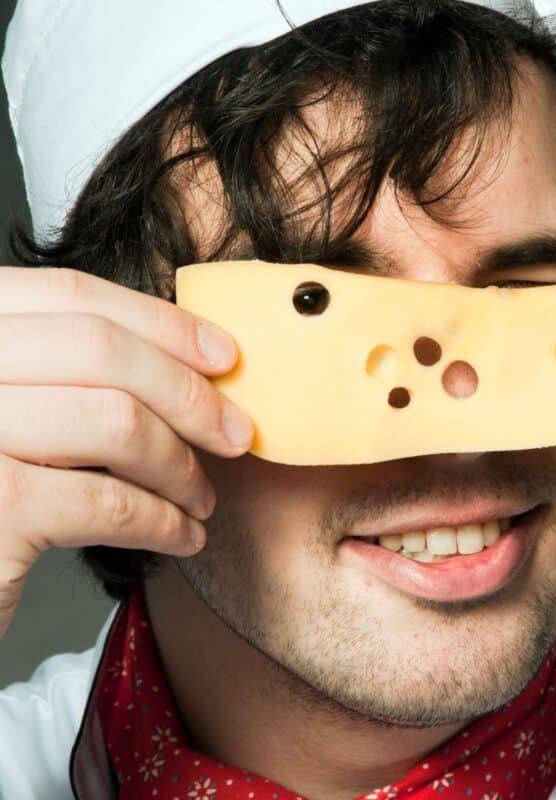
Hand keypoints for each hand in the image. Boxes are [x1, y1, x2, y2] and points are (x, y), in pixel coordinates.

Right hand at [0, 267, 253, 638]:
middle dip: (188, 394)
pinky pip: (107, 502)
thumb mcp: (12, 411)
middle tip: (236, 434)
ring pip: (115, 421)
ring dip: (180, 466)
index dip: (161, 323)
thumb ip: (66, 374)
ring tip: (201, 498)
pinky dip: (162, 521)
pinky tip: (181, 534)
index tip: (224, 355)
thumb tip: (189, 364)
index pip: (70, 294)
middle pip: (100, 348)